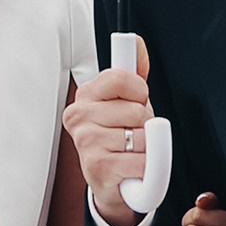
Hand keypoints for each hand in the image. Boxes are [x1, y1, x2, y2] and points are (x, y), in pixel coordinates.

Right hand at [63, 41, 155, 225]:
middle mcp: (78, 116)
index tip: (136, 101)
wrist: (112, 184)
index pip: (122, 78)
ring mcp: (85, 142)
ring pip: (142, 137)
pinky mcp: (97, 167)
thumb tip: (136, 41)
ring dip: (146, 149)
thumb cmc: (119, 138)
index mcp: (85, 95)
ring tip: (131, 153)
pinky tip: (132, 170)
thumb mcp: (126, 101)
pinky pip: (141, 161)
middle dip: (146, 125)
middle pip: (138, 111)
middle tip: (132, 135)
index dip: (140, 92)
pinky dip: (146, 168)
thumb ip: (132, 71)